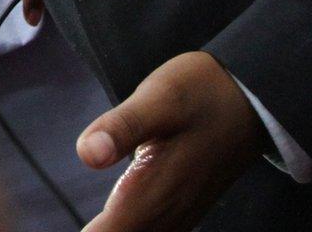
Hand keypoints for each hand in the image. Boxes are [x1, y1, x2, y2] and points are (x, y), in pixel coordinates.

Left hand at [76, 51, 270, 231]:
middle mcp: (167, 213)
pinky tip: (118, 222)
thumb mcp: (160, 98)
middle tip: (57, 228)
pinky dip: (131, 227)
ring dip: (115, 229)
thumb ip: (123, 127)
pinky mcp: (183, 208)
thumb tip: (88, 155)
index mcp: (154, 192)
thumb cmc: (203, 93)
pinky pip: (155, 231)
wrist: (253, 97)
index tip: (73, 231)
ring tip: (96, 223)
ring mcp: (178, 214)